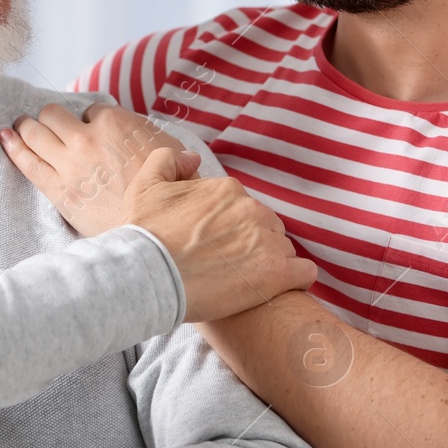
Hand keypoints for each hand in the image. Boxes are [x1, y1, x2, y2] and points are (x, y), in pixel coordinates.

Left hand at [0, 103, 185, 235]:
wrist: (151, 234)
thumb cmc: (166, 197)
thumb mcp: (174, 159)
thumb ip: (162, 146)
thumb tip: (167, 147)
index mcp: (115, 123)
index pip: (89, 111)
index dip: (90, 122)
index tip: (91, 134)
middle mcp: (87, 137)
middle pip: (54, 114)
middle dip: (52, 118)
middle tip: (50, 125)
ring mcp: (68, 162)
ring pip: (34, 130)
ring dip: (28, 126)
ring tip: (23, 127)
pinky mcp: (57, 188)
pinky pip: (26, 160)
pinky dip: (13, 145)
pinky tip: (5, 137)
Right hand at [117, 148, 316, 321]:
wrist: (145, 275)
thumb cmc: (143, 234)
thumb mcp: (145, 185)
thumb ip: (170, 161)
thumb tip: (193, 157)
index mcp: (228, 190)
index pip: (243, 208)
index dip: (229, 229)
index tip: (213, 247)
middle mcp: (252, 210)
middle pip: (266, 228)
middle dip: (251, 245)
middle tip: (226, 267)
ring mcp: (267, 242)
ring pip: (283, 250)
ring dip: (268, 263)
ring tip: (242, 283)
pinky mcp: (276, 274)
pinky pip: (304, 272)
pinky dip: (294, 280)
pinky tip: (274, 290)